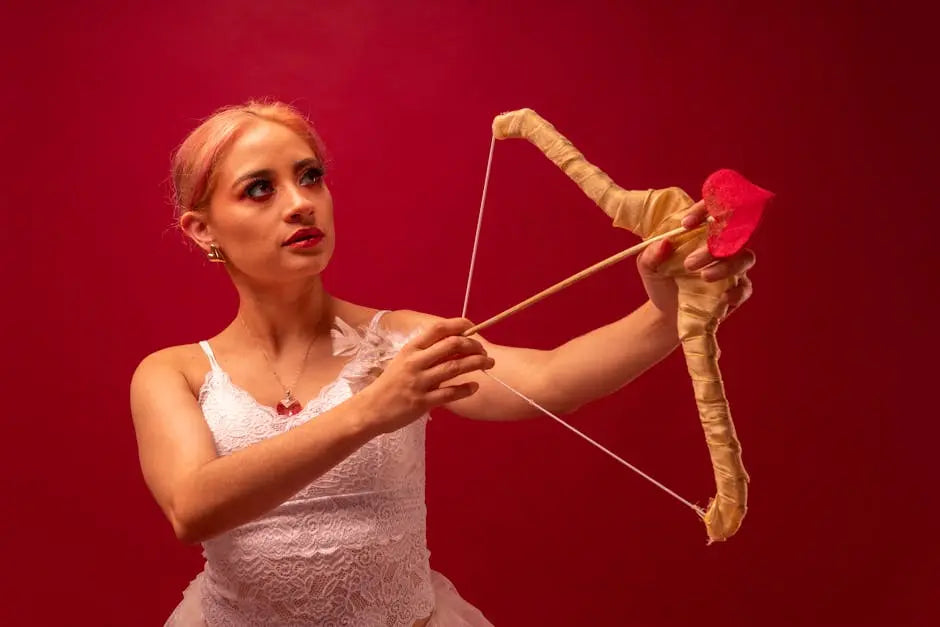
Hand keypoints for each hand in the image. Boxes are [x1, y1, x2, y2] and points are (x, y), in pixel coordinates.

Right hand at [358, 318, 493, 434]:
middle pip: (452, 345)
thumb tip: (455, 344)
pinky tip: (474, 386)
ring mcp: (419, 382)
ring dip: (476, 363)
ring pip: (454, 367)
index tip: (472, 327)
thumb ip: (427, 353)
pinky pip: (450, 393)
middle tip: (484, 351)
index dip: (459, 324)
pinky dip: (465, 389)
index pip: (438, 329)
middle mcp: (416, 362)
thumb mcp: (404, 361)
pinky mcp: (422, 402)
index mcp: (411, 349)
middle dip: (473, 346)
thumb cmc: (391, 383)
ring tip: (488, 364)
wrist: (371, 409)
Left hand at [637, 200, 755, 319]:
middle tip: (689, 263)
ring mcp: (731, 268)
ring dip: (727, 266)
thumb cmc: (660, 281)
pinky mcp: (737, 290)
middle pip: (732, 235)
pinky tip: (722, 297)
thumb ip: (651, 253)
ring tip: (704, 277)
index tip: (686, 224)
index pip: (711, 212)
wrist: (666, 313)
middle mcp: (720, 247)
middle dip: (714, 247)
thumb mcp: (648, 267)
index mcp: (701, 234)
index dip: (704, 211)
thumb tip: (664, 242)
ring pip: (745, 258)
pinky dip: (737, 291)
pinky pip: (746, 287)